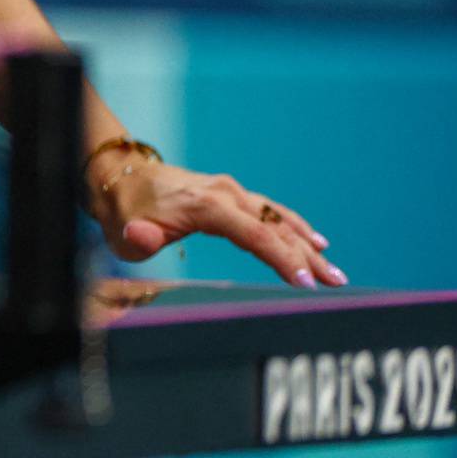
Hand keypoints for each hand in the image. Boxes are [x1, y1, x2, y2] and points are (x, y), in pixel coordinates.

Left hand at [92, 159, 346, 289]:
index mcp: (205, 205)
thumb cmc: (125, 209)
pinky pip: (270, 211)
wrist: (121, 175)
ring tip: (334, 270)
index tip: (303, 282)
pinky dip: (294, 226)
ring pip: (277, 218)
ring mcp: (231, 191)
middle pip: (274, 227)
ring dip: (307, 243)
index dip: (280, 258)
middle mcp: (225, 194)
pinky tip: (315, 241)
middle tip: (335, 282)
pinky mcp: (232, 195)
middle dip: (306, 256)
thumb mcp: (124, 229)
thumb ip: (138, 239)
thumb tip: (141, 237)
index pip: (252, 234)